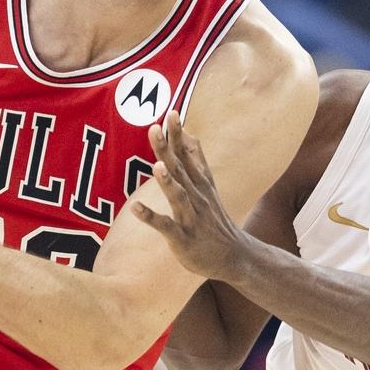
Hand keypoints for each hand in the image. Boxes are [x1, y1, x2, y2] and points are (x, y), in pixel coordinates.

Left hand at [132, 112, 249, 282]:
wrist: (234, 256)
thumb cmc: (215, 220)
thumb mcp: (209, 186)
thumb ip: (198, 160)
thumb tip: (190, 135)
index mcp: (199, 183)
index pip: (187, 154)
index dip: (178, 135)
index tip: (171, 113)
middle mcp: (196, 196)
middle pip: (180, 169)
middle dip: (167, 149)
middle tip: (155, 128)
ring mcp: (191, 217)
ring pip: (178, 196)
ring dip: (167, 181)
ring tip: (157, 166)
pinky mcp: (183, 238)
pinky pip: (165, 227)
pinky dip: (151, 217)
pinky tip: (135, 207)